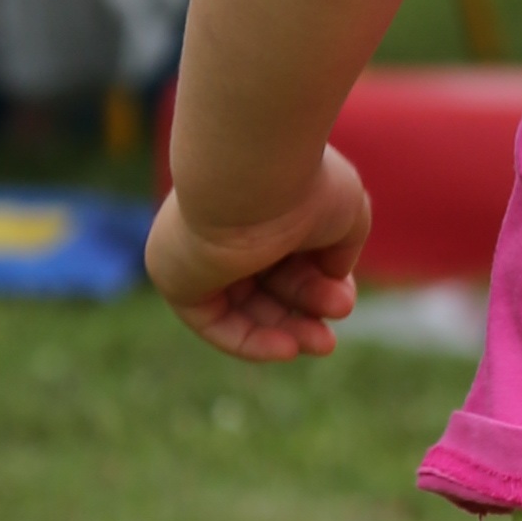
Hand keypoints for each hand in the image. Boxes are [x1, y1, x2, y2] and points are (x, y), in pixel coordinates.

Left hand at [148, 148, 371, 361]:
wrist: (255, 171)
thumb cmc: (304, 183)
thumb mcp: (343, 215)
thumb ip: (340, 248)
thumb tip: (336, 278)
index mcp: (261, 201)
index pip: (290, 254)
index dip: (321, 281)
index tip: (345, 294)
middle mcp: (225, 223)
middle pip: (268, 283)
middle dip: (307, 309)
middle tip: (337, 323)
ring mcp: (197, 251)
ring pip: (244, 306)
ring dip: (287, 330)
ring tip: (323, 343)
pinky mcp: (176, 277)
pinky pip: (214, 321)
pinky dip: (250, 341)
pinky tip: (287, 348)